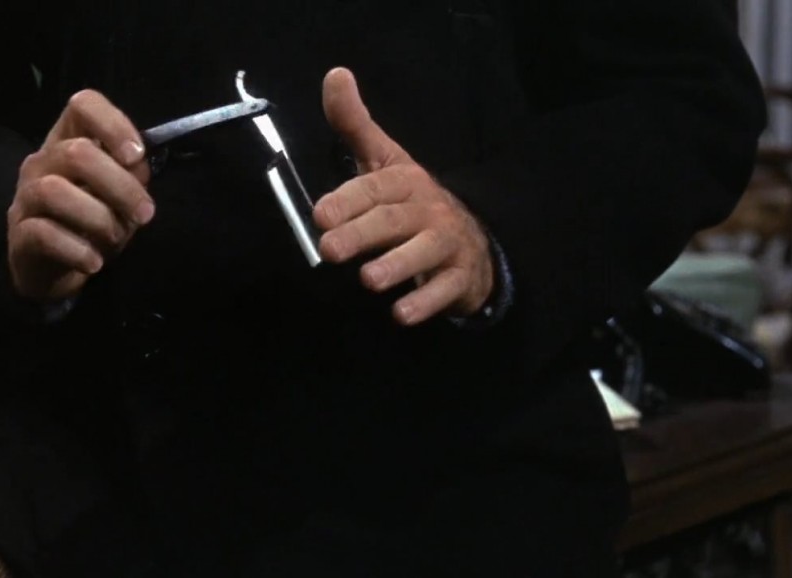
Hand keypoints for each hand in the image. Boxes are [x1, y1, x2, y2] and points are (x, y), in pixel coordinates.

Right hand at [8, 90, 152, 301]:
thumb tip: (137, 165)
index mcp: (68, 141)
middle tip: (143, 214)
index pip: (83, 105)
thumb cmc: (92, 222)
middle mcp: (41, 162)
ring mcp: (25, 197)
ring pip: (54, 191)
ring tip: (115, 239)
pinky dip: (77, 249)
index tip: (136, 156)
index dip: (113, 124)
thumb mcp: (119, 196)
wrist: (56, 269)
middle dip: (120, 186)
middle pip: (76, 153)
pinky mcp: (18, 235)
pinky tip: (94, 262)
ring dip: (98, 218)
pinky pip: (43, 233)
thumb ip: (130, 174)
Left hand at [314, 68, 492, 325]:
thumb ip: (354, 125)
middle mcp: (426, 209)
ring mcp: (446, 244)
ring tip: (368, 281)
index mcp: (403, 181)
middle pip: (392, 221)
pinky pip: (445, 290)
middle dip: (361, 234)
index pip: (374, 187)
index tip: (320, 214)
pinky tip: (402, 315)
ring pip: (422, 253)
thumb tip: (335, 74)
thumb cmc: (412, 202)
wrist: (471, 240)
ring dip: (396, 266)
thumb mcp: (384, 161)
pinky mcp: (459, 278)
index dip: (348, 199)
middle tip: (329, 249)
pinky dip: (426, 303)